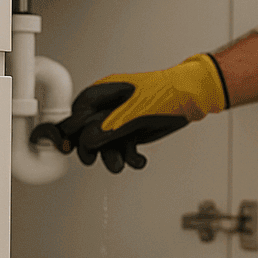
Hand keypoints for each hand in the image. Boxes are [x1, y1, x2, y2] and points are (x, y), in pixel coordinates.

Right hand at [32, 54, 226, 172]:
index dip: (69, 131)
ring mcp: (119, 120)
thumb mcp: (135, 112)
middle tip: (93, 159)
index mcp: (103, 93)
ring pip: (105, 144)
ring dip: (111, 157)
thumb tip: (87, 140)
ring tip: (122, 164)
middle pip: (87, 133)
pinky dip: (129, 157)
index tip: (65, 147)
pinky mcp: (132, 131)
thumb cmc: (166, 94)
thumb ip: (110, 127)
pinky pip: (122, 148)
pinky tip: (138, 160)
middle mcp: (108, 107)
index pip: (76, 115)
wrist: (192, 98)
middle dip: (91, 148)